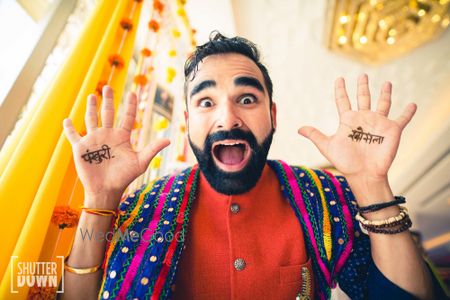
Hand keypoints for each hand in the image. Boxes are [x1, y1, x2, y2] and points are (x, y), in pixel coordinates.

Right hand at [63, 86, 169, 208]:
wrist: (106, 190)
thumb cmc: (124, 177)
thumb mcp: (140, 162)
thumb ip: (152, 149)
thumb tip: (168, 140)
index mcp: (121, 137)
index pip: (127, 117)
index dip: (130, 105)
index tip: (132, 92)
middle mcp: (107, 135)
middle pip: (107, 113)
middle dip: (108, 100)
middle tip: (108, 87)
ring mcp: (93, 140)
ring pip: (91, 119)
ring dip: (91, 108)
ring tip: (92, 95)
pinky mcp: (80, 148)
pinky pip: (73, 135)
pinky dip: (69, 128)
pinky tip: (67, 119)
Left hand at [298, 74, 415, 181]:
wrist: (364, 174)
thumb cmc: (345, 162)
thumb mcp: (327, 146)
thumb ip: (315, 135)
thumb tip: (298, 129)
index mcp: (347, 120)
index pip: (342, 101)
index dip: (340, 90)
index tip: (339, 79)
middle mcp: (363, 119)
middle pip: (363, 98)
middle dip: (362, 86)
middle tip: (362, 75)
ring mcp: (378, 123)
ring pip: (383, 104)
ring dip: (385, 93)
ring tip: (388, 83)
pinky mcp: (392, 130)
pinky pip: (403, 118)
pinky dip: (408, 112)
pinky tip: (413, 104)